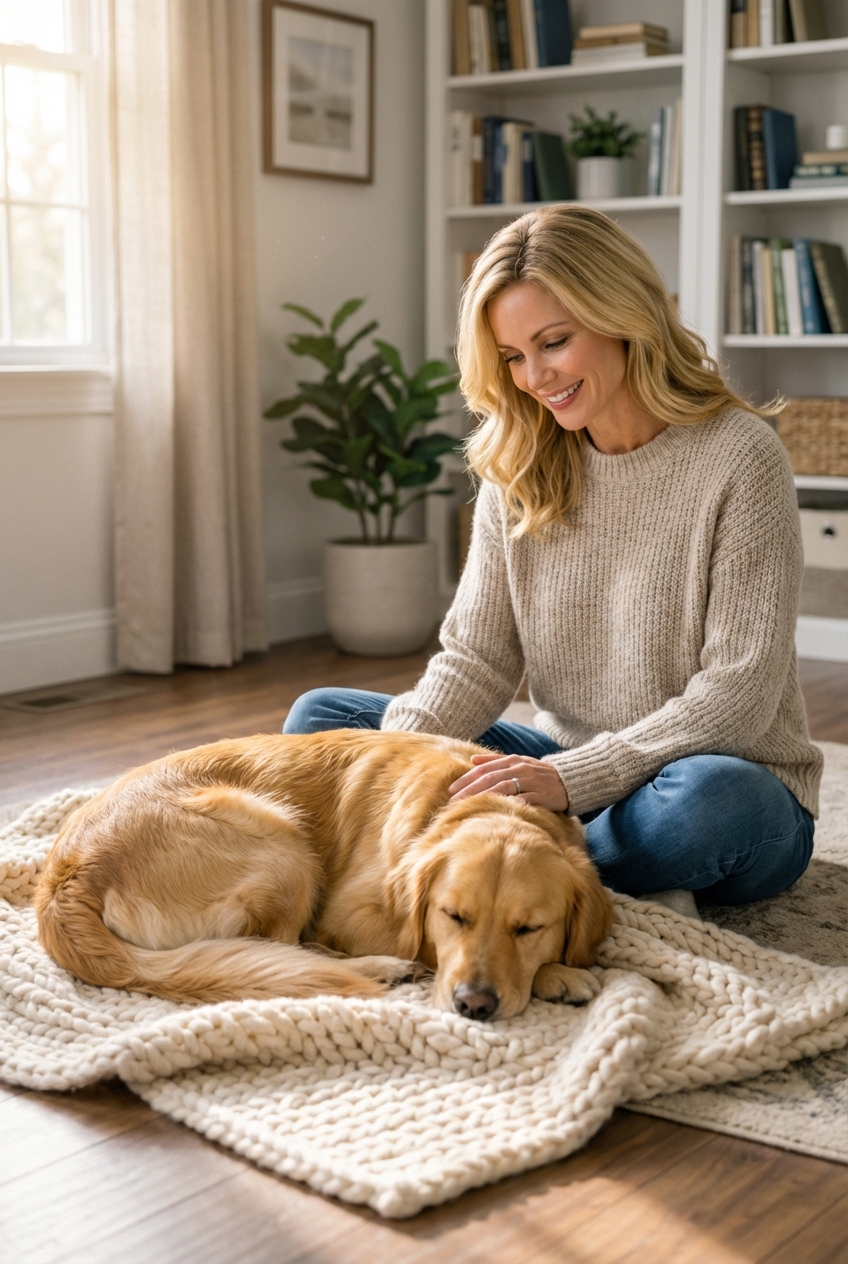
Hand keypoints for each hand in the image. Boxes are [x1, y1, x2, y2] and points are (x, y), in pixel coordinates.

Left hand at [448, 752, 568, 811]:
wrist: (570, 780)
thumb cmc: (539, 773)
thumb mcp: (519, 762)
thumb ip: (495, 760)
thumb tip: (473, 759)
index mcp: (513, 761)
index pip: (484, 769)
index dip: (467, 779)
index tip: (451, 789)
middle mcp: (520, 769)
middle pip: (490, 778)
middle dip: (470, 789)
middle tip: (454, 800)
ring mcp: (531, 782)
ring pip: (503, 788)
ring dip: (483, 796)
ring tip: (469, 806)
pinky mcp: (542, 796)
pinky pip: (523, 800)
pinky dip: (509, 804)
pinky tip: (496, 810)